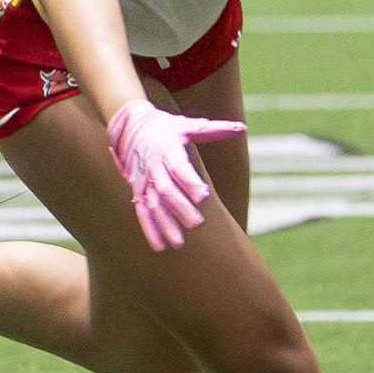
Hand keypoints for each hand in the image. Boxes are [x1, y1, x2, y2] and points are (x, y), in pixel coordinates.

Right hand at [107, 99, 245, 251]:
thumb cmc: (167, 127)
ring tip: (179, 243)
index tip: (203, 195)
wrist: (131, 125)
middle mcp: (154, 166)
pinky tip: (160, 246)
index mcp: (168, 150)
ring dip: (165, 224)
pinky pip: (142, 212)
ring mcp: (144, 180)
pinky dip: (150, 230)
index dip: (190, 182)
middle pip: (166, 190)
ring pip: (153, 205)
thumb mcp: (188, 125)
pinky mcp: (137, 191)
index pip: (179, 168)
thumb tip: (242, 128)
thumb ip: (215, 130)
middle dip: (180, 208)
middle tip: (197, 224)